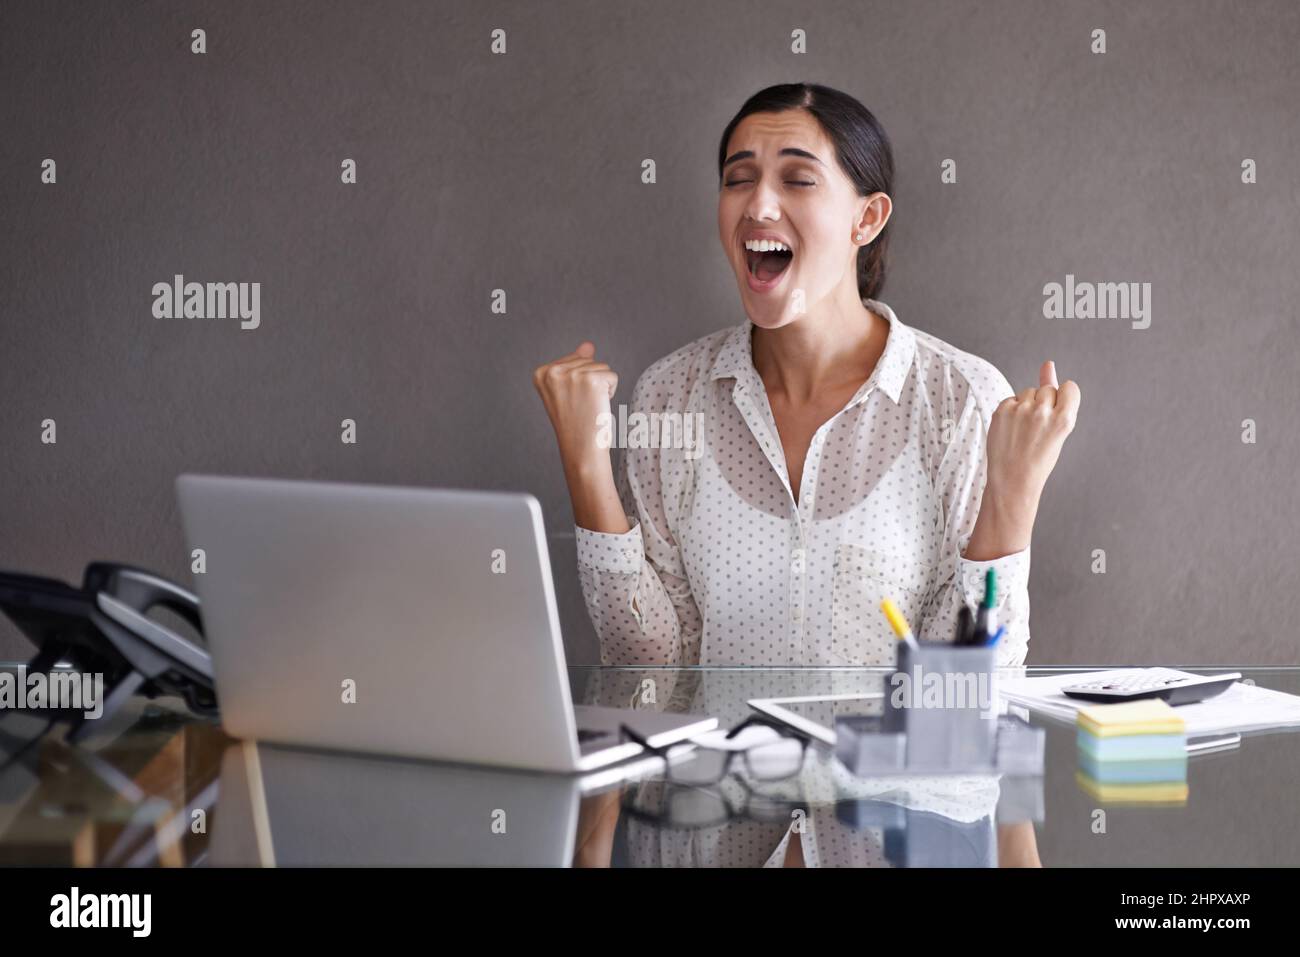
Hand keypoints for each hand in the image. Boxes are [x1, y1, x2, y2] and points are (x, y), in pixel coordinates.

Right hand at [533, 340, 620, 484]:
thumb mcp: (568, 391)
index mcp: (541, 373)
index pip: (574, 360)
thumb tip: (588, 345)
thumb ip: (576, 364)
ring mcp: (571, 374)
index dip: (578, 383)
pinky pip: (612, 375)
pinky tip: (597, 406)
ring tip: (588, 407)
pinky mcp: (591, 379)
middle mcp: (553, 371)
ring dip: (601, 388)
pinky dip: (611, 391)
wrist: (581, 448)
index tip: (570, 401)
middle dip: (590, 383)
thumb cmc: (575, 423)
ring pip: (601, 367)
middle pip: (588, 361)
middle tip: (581, 406)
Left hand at [966, 361, 1079, 559]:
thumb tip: (1048, 363)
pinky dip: (1011, 410)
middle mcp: (1043, 412)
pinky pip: (1011, 399)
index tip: (1057, 413)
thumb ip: (1054, 394)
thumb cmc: (1039, 456)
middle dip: (1043, 403)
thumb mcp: (1057, 428)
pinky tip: (1011, 429)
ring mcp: (1021, 410)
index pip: (1070, 387)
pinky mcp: (1002, 410)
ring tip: (1024, 430)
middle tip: (1037, 429)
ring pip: (1028, 391)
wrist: (1013, 479)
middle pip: (1047, 388)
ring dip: (1026, 404)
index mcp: (1065, 419)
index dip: (1063, 398)